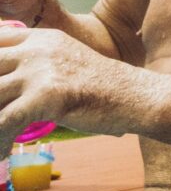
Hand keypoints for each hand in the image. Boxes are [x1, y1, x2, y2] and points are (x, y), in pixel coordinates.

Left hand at [0, 26, 124, 154]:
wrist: (136, 97)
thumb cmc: (102, 87)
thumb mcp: (67, 60)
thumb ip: (36, 62)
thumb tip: (4, 83)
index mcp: (41, 38)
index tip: (1, 89)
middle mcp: (37, 49)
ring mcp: (40, 71)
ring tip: (0, 137)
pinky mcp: (45, 96)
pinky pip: (3, 121)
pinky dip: (1, 141)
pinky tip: (4, 152)